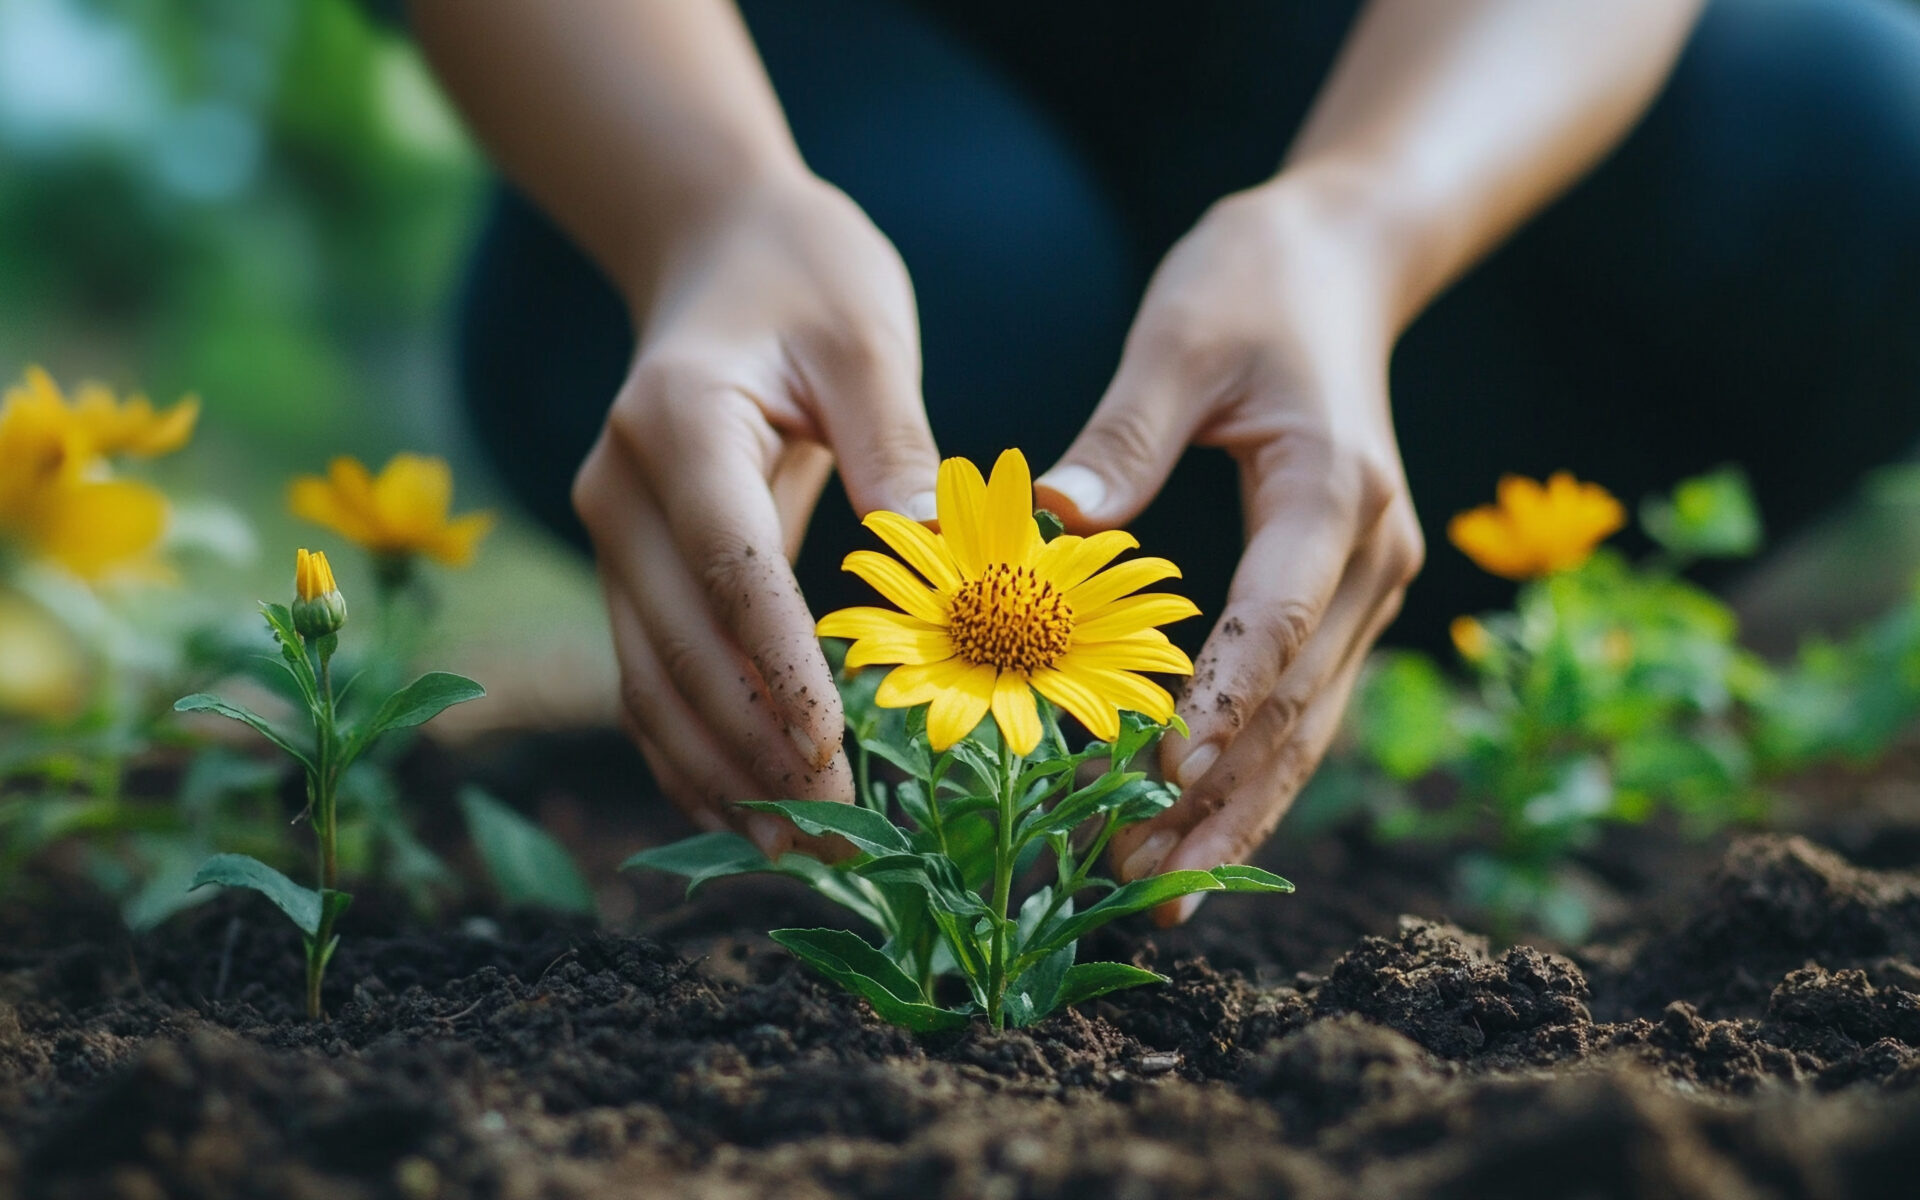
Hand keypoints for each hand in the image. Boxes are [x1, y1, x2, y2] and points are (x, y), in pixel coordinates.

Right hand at [573, 174, 940, 856]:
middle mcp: (620, 486)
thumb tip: (932, 553)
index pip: (726, 565)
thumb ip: (895, 442)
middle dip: (752, 748)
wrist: (715, 252)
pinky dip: (689, 748)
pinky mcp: (628, 562)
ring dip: (715, 772)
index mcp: (678, 421)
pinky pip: (649, 673)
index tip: (832, 749)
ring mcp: (610, 530)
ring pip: (649, 680)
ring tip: (793, 852)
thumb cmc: (805, 281)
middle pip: (677, 645)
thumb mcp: (865, 335)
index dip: (777, 666)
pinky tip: (739, 810)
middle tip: (833, 834)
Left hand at [1036, 178, 1425, 922]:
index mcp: (1331, 490)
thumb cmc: (1251, 286)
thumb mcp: (1179, 338)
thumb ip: (1124, 435)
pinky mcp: (1346, 595)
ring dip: (1236, 814)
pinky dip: (1249, 774)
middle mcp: (1371, 553)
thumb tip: (1053, 521)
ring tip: (1162, 894)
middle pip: (1295, 706)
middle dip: (1217, 803)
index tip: (1154, 782)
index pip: (1272, 621)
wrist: (1343, 262)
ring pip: (1305, 726)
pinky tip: (1198, 833)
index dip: (1215, 707)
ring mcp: (1370, 582)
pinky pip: (1300, 704)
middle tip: (1138, 885)